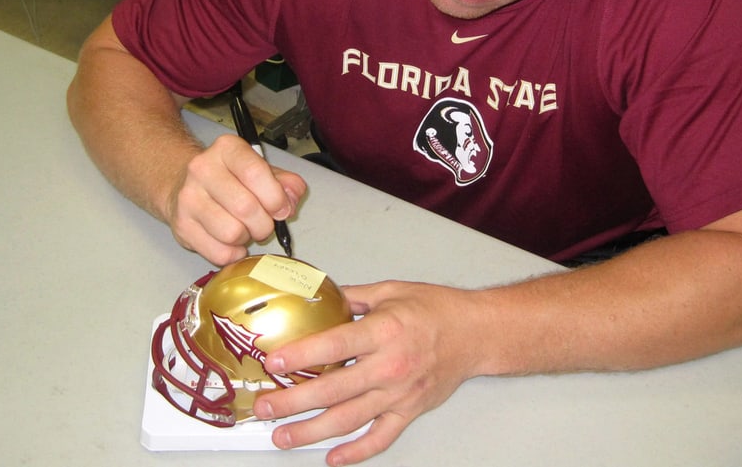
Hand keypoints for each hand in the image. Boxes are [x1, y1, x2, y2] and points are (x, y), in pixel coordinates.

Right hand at [164, 134, 305, 264]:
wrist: (182, 184)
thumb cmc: (229, 178)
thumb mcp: (260, 169)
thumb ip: (284, 182)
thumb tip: (292, 197)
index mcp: (227, 149)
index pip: (255, 172)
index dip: (275, 197)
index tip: (282, 209)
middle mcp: (203, 169)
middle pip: (245, 207)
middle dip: (264, 224)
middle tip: (263, 223)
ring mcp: (188, 198)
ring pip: (232, 233)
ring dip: (247, 238)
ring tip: (244, 229)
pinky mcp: (181, 225)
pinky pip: (219, 253)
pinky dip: (233, 253)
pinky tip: (232, 242)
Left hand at [253, 281, 479, 464]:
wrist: (476, 333)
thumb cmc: (437, 309)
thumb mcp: (391, 291)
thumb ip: (352, 297)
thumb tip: (317, 297)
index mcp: (385, 332)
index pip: (335, 346)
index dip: (302, 355)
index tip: (274, 362)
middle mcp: (391, 366)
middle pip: (334, 390)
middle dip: (294, 401)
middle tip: (266, 406)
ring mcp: (400, 394)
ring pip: (350, 419)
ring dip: (313, 431)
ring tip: (284, 436)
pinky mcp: (410, 411)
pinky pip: (380, 438)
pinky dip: (356, 452)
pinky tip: (333, 457)